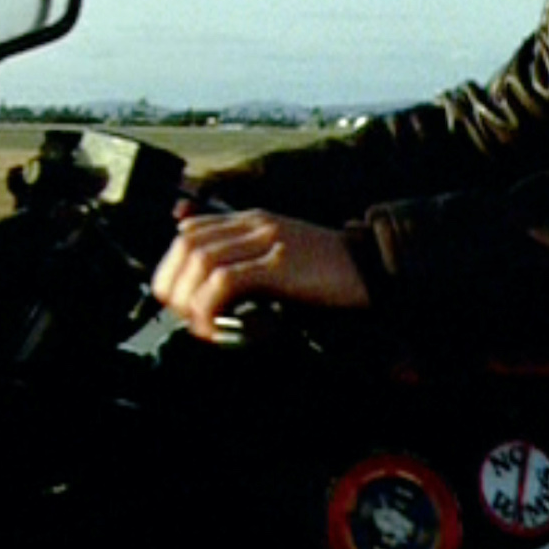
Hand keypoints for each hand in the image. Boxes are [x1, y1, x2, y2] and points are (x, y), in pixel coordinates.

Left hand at [151, 208, 369, 341]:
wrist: (374, 267)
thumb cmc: (329, 274)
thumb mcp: (282, 263)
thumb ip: (250, 270)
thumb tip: (216, 297)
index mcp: (253, 220)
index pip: (191, 230)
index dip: (173, 266)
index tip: (176, 299)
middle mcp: (255, 224)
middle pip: (188, 244)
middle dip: (174, 283)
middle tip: (181, 316)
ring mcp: (268, 241)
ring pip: (202, 260)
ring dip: (190, 299)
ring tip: (199, 325)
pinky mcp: (280, 265)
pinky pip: (227, 282)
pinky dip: (211, 307)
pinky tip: (216, 328)